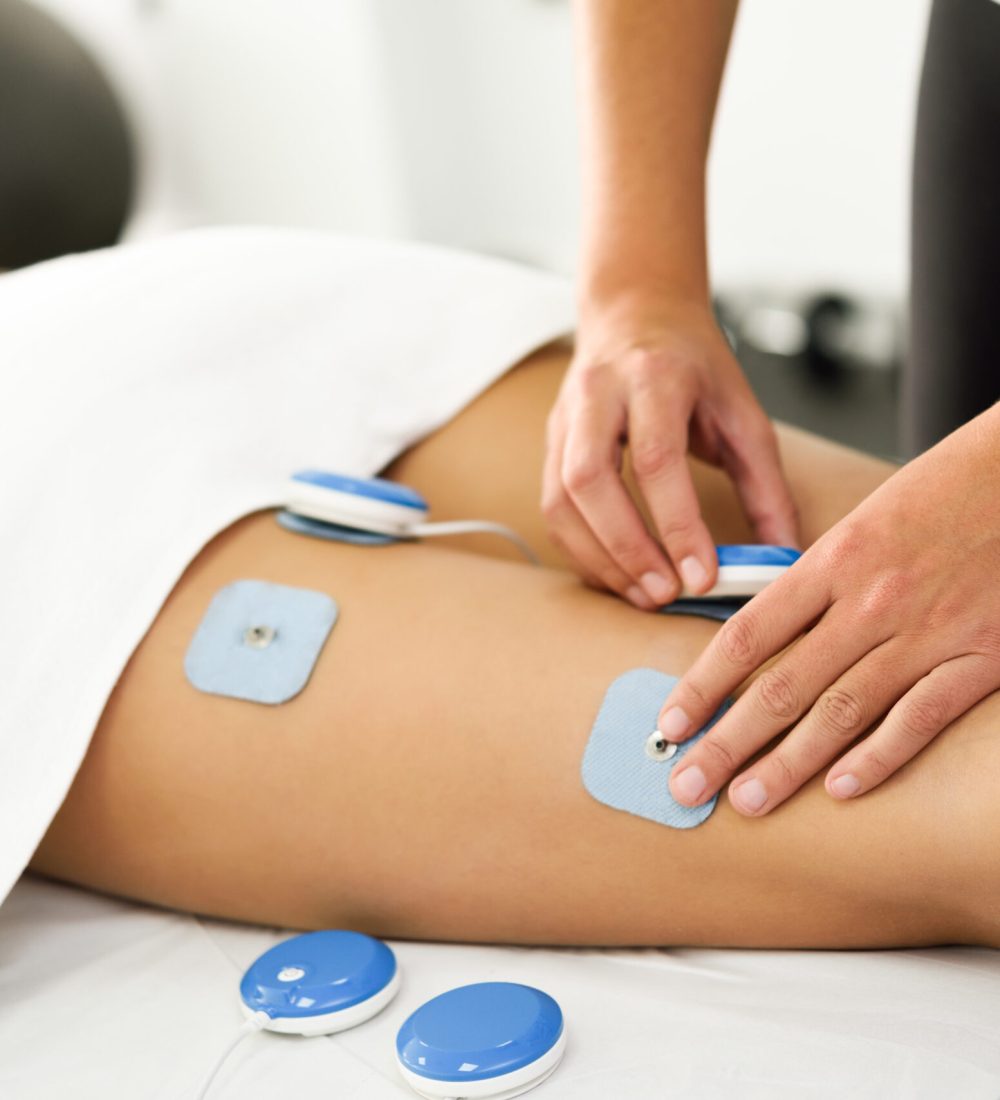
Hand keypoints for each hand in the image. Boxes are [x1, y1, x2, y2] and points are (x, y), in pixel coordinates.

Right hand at [542, 292, 798, 609]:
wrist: (636, 312)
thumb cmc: (694, 365)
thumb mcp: (743, 413)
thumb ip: (765, 485)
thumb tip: (783, 555)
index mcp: (654, 377)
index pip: (656, 459)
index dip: (677, 525)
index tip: (702, 576)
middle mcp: (598, 394)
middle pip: (590, 480)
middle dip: (626, 548)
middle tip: (664, 594)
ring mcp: (565, 417)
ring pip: (559, 499)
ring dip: (598, 557)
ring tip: (643, 594)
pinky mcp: (550, 442)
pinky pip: (552, 506)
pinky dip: (581, 550)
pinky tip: (616, 573)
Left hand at [658, 403, 999, 814]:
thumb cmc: (942, 492)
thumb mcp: (862, 523)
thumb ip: (815, 583)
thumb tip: (763, 639)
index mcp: (832, 561)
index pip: (746, 636)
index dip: (702, 686)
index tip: (671, 724)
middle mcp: (870, 601)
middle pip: (783, 685)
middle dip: (727, 743)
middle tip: (687, 784)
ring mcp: (927, 633)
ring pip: (841, 711)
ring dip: (789, 764)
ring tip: (747, 801)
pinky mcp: (983, 657)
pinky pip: (920, 719)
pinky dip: (878, 758)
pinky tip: (841, 789)